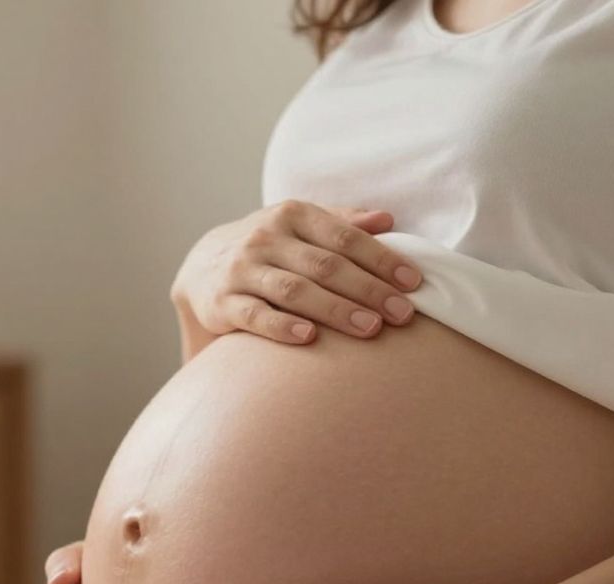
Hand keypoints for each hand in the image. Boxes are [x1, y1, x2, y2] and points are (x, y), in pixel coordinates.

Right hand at [169, 200, 423, 345]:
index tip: (413, 283)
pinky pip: (255, 315)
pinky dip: (282, 327)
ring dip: (336, 310)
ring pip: (295, 290)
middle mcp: (266, 238)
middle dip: (368, 290)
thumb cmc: (269, 247)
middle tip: (402, 314)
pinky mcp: (222, 302)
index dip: (381, 259)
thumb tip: (387, 218)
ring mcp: (242, 270)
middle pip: (325, 265)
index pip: (344, 237)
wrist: (200, 266)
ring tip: (370, 328)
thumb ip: (342, 223)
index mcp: (293, 215)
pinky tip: (310, 338)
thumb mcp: (300, 225)